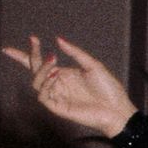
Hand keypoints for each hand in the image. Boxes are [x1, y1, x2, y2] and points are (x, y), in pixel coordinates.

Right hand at [3, 35, 136, 137]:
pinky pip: (43, 96)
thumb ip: (75, 53)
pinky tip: (55, 76)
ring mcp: (58, 97)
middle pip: (35, 71)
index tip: (32, 38)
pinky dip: (46, 84)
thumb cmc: (108, 89)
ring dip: (41, 70)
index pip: (42, 65)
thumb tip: (59, 39)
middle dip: (32, 57)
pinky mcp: (59, 108)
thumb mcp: (92, 65)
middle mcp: (58, 85)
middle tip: (36, 43)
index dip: (31, 53)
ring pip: (37, 83)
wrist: (116, 109)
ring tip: (53, 62)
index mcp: (64, 75)